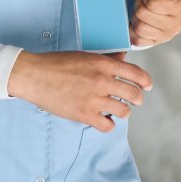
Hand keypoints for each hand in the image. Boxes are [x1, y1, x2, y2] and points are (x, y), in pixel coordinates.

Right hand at [7, 51, 152, 131]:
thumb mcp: (83, 55)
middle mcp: (101, 81)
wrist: (33, 75)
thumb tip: (123, 57)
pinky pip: (107, 125)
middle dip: (137, 99)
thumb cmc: (55, 64)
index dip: (145, 82)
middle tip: (133, 100)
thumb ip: (106, 58)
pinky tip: (102, 119)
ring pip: (124, 111)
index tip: (147, 86)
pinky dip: (108, 124)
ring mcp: (93, 99)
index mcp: (102, 64)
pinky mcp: (84, 114)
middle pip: (134, 94)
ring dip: (122, 111)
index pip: (136, 73)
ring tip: (114, 110)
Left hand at [130, 0, 180, 46]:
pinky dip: (133, 31)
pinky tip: (138, 21)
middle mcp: (174, 25)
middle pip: (142, 13)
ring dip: (136, 16)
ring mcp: (165, 35)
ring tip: (143, 9)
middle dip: (139, 2)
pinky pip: (137, 40)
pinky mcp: (156, 42)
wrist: (178, 6)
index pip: (153, 3)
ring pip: (138, 27)